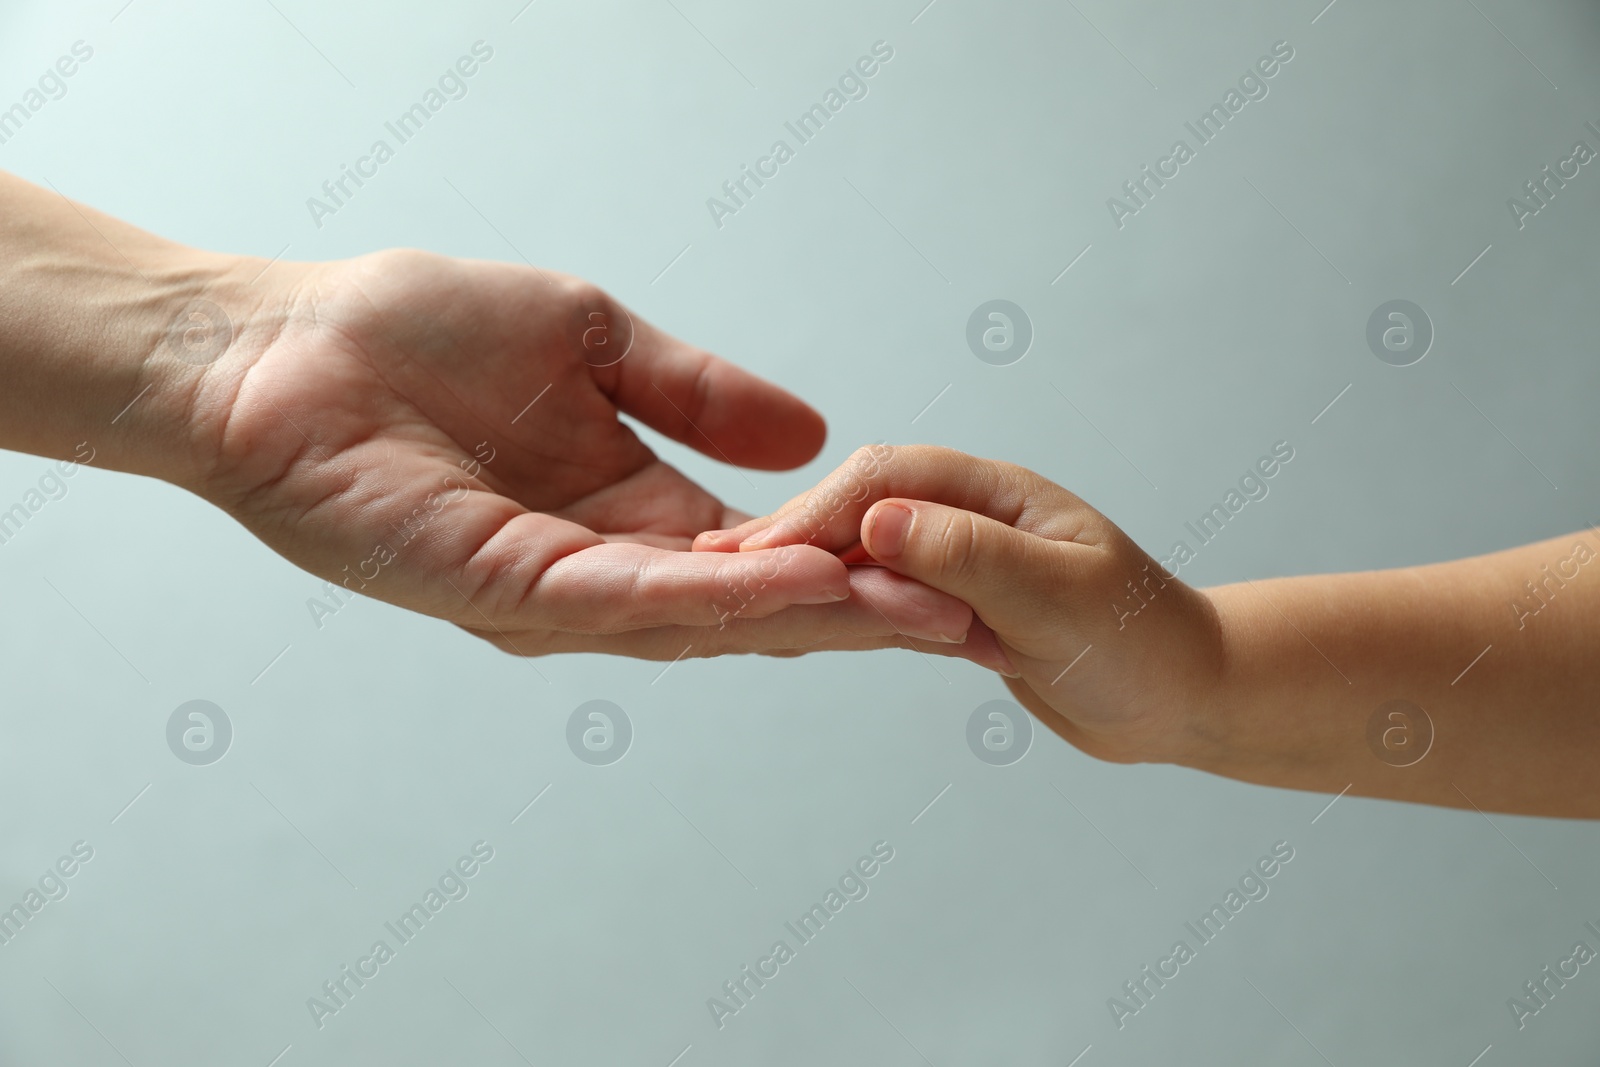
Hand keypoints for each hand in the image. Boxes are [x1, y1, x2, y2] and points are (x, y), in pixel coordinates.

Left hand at [178, 250, 972, 658]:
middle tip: (971, 617)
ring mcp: (553, 589)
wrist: (277, 345)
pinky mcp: (499, 587)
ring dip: (813, 615)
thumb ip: (697, 391)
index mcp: (628, 511)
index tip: (948, 564)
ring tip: (918, 607)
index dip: (853, 562)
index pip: (761, 555)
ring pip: (706, 620)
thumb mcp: (593, 339)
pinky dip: (715, 596)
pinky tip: (795, 582)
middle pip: (753, 608)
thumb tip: (810, 434)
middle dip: (861, 613)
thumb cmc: (405, 337)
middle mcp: (600, 567)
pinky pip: (625, 597)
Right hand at [696, 446, 1226, 760]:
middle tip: (706, 568)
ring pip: (859, 546)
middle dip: (786, 533)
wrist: (1180, 698)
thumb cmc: (1141, 644)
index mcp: (994, 492)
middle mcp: (968, 512)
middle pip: (857, 504)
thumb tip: (877, 521)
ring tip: (722, 586)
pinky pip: (878, 587)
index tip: (755, 552)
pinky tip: (786, 611)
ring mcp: (957, 555)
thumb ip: (970, 557)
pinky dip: (832, 597)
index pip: (884, 479)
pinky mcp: (950, 600)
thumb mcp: (1059, 598)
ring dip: (799, 564)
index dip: (814, 513)